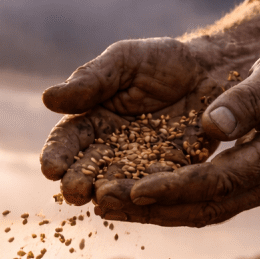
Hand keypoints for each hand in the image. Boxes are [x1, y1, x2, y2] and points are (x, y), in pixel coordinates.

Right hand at [40, 37, 242, 205]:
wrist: (211, 67)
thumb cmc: (160, 60)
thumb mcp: (122, 61)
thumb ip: (90, 80)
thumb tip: (48, 98)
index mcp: (94, 120)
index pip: (69, 140)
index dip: (58, 155)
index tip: (51, 168)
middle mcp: (115, 147)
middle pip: (91, 168)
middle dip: (80, 182)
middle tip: (74, 192)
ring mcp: (146, 161)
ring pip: (125, 180)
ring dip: (113, 191)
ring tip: (103, 198)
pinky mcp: (179, 168)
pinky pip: (165, 179)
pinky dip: (154, 186)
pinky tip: (145, 191)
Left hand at [93, 44, 259, 226]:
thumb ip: (248, 98)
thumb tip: (211, 125)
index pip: (218, 181)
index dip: (174, 188)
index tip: (133, 189)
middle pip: (203, 207)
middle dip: (151, 209)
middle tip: (102, 203)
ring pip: (199, 212)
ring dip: (152, 212)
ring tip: (104, 206)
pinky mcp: (248, 187)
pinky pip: (203, 203)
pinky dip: (167, 204)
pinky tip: (131, 198)